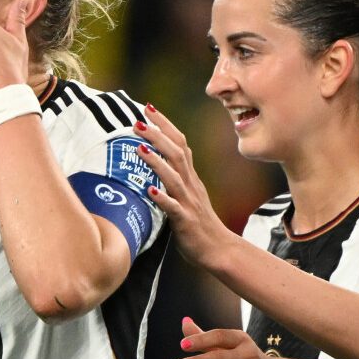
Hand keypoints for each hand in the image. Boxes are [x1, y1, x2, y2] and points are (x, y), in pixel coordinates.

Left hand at [133, 107, 232, 265]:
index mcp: (190, 178)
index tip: (148, 108)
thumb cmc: (199, 224)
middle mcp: (190, 185)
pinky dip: (162, 198)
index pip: (180, 143)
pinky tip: (149, 190)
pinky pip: (173, 208)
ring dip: (156, 162)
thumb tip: (155, 163)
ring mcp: (188, 202)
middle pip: (177, 153)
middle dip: (158, 135)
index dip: (165, 125)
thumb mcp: (187, 195)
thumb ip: (174, 179)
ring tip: (139, 148)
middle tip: (139, 120)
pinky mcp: (185, 221)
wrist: (219, 250)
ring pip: (174, 177)